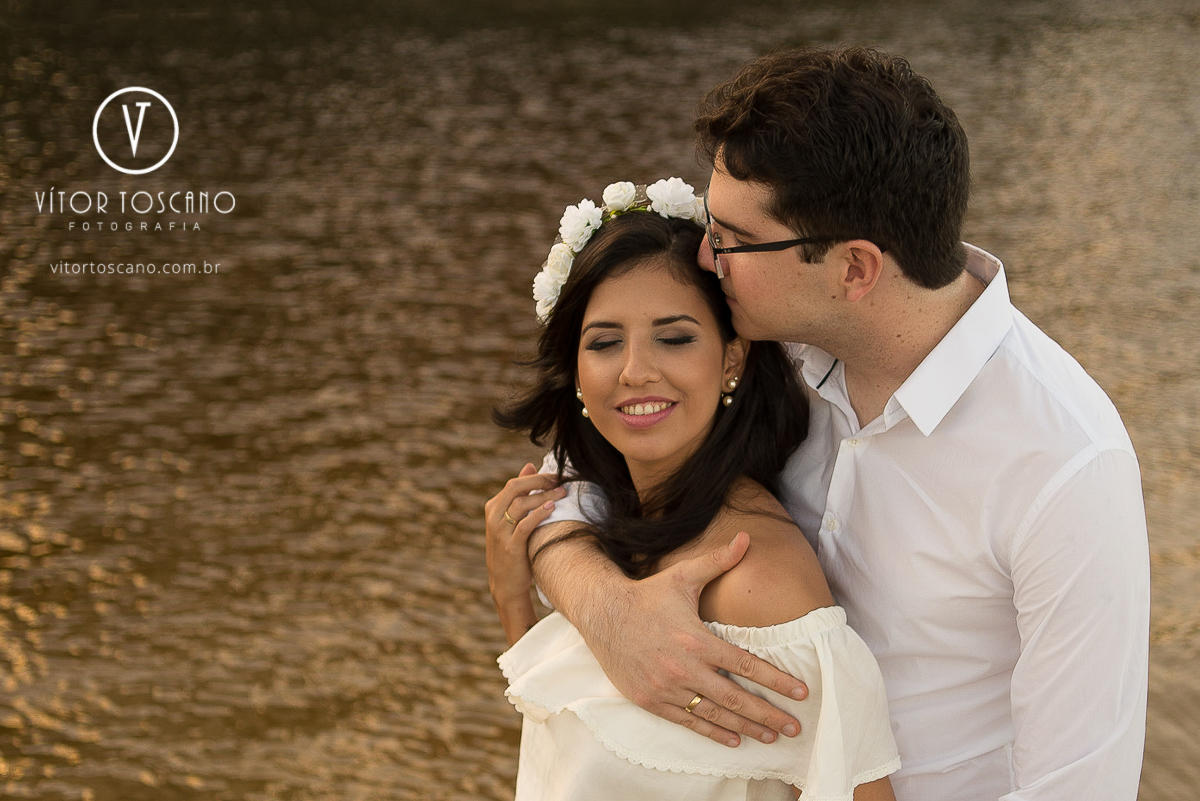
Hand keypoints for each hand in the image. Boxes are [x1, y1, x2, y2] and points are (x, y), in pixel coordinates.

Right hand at [484, 463, 565, 642]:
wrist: (505, 582)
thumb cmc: (513, 547)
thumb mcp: (513, 519)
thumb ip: (520, 494)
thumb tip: (530, 466)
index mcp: (493, 507)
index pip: (515, 483)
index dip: (536, 477)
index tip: (556, 476)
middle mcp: (493, 517)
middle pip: (515, 488)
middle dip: (540, 481)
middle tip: (560, 480)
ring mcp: (500, 532)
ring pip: (521, 505)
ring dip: (544, 496)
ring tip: (562, 493)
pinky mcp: (510, 546)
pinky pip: (525, 525)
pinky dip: (538, 514)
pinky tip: (552, 508)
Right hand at [575, 532, 808, 746]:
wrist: (602, 614)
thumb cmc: (648, 595)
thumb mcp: (682, 575)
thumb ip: (718, 561)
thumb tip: (746, 538)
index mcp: (696, 639)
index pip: (746, 665)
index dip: (776, 680)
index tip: (801, 692)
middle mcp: (684, 667)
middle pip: (735, 698)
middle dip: (768, 714)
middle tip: (794, 727)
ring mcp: (666, 688)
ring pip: (714, 714)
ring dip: (746, 727)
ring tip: (772, 737)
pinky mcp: (651, 700)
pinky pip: (687, 721)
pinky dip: (712, 732)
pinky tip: (733, 739)